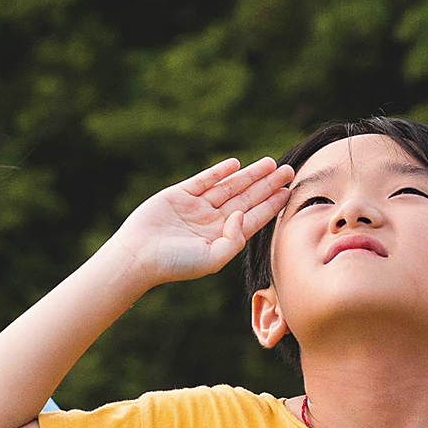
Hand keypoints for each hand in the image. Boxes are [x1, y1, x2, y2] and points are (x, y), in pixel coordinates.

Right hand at [106, 156, 296, 286]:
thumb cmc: (175, 263)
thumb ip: (233, 240)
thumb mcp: (212, 259)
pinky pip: (203, 180)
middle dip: (268, 185)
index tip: (289, 192)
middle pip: (247, 198)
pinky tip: (235, 164)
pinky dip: (219, 172)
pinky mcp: (179, 195)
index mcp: (223, 237)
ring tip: (270, 164)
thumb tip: (241, 214)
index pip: (254, 217)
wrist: (139, 256)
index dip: (272, 204)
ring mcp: (197, 207)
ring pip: (229, 186)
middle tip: (289, 171)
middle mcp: (213, 220)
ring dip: (249, 175)